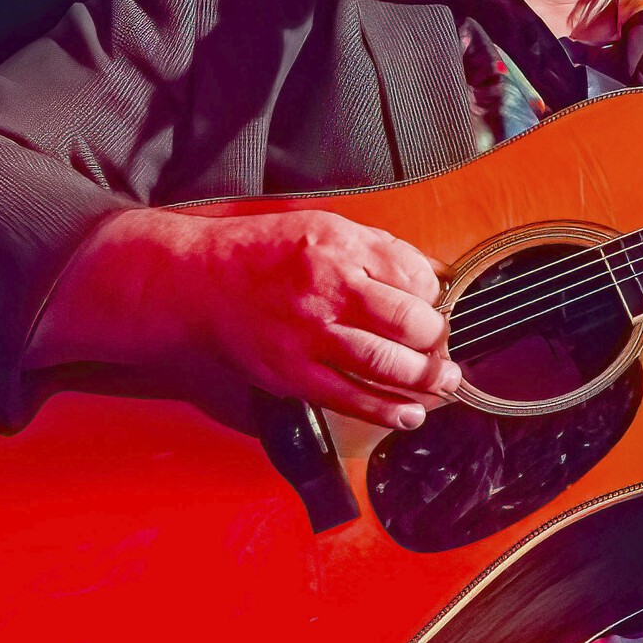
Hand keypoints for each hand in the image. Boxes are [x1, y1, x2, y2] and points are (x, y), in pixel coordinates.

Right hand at [30, 207, 460, 428]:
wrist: (199, 282)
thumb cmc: (264, 252)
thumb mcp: (323, 228)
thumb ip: (378, 249)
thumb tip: (433, 275)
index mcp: (339, 247)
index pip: (414, 275)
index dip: (435, 295)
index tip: (437, 305)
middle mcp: (327, 288)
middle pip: (410, 321)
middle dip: (438, 338)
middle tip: (443, 346)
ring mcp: (309, 334)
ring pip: (388, 364)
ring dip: (426, 379)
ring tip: (442, 382)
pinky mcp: (293, 373)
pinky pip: (352, 397)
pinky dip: (389, 411)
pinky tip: (410, 414)